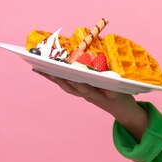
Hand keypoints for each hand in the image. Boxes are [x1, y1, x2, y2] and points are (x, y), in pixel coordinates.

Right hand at [33, 69, 147, 139]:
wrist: (125, 110)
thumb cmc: (111, 91)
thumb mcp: (98, 81)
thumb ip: (90, 70)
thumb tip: (80, 52)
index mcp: (82, 89)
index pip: (62, 82)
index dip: (49, 75)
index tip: (36, 66)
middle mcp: (87, 94)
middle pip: (69, 87)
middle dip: (57, 78)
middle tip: (46, 69)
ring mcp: (100, 96)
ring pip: (85, 91)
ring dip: (76, 83)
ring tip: (67, 76)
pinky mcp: (113, 97)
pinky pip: (108, 92)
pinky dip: (103, 88)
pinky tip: (101, 80)